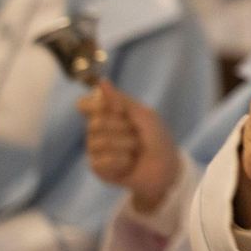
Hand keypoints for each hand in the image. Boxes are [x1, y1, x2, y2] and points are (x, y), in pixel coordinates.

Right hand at [77, 80, 181, 210]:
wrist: (167, 167)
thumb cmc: (157, 138)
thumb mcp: (144, 115)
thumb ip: (121, 100)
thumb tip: (101, 81)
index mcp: (106, 113)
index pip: (84, 104)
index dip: (96, 106)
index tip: (118, 109)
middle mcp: (97, 130)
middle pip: (95, 123)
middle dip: (123, 129)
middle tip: (137, 135)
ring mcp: (95, 149)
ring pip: (99, 142)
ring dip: (125, 146)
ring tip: (136, 150)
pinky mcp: (98, 168)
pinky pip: (101, 162)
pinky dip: (121, 162)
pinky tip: (129, 164)